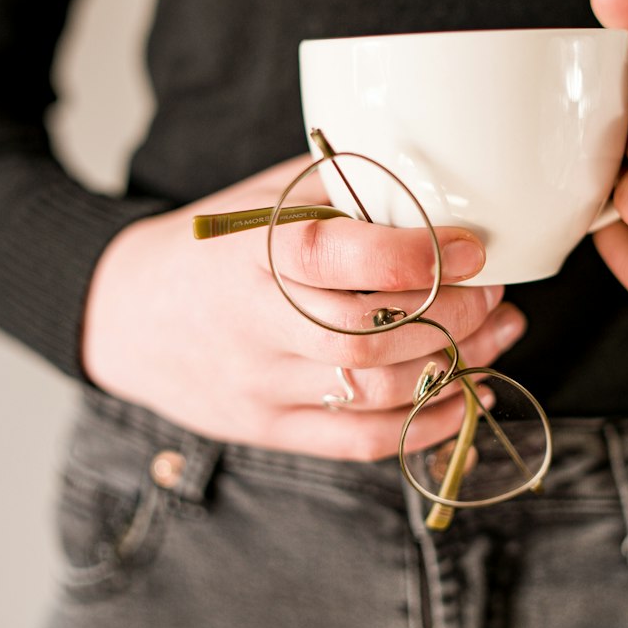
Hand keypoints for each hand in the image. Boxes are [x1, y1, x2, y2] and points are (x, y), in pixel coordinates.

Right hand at [82, 156, 524, 458]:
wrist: (130, 313)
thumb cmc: (213, 245)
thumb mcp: (262, 198)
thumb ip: (338, 190)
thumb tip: (435, 185)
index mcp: (252, 253)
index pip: (336, 259)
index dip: (417, 255)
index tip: (473, 246)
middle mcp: (255, 325)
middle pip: (369, 337)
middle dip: (453, 315)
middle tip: (495, 291)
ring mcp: (261, 385)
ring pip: (375, 392)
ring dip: (455, 366)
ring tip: (498, 333)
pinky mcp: (269, 428)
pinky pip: (360, 441)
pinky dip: (427, 425)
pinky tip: (469, 395)